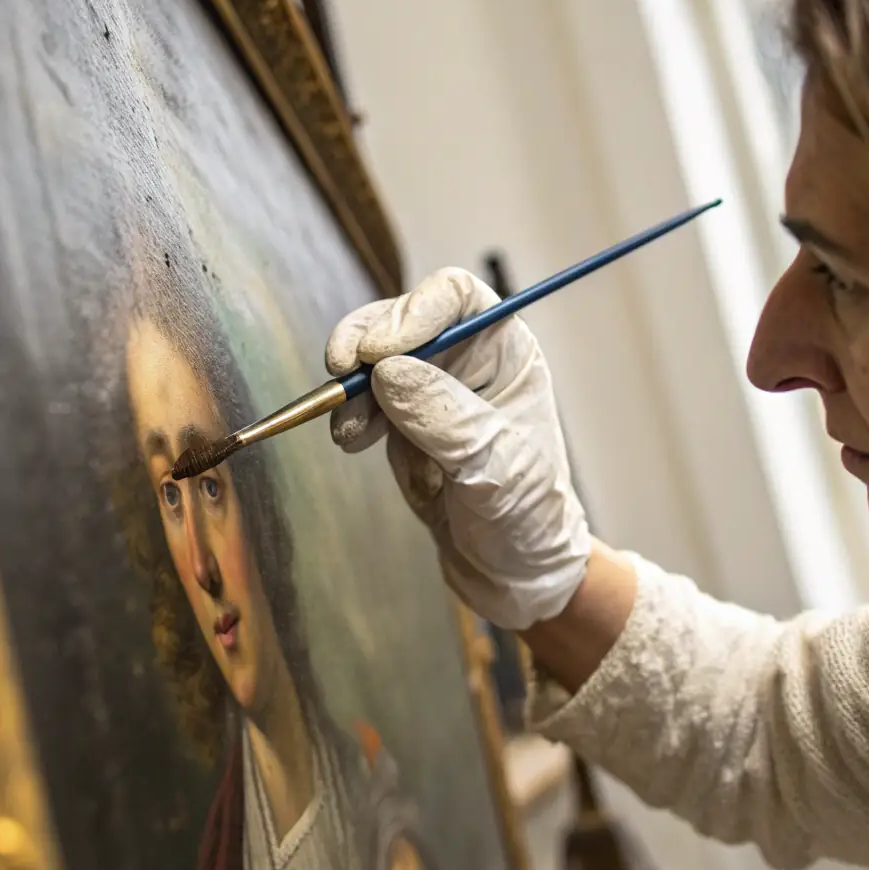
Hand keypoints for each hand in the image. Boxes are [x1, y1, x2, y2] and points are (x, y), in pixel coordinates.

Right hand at [325, 268, 590, 630]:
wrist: (512, 571)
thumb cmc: (526, 516)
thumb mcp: (494, 468)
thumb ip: (444, 417)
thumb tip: (388, 371)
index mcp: (505, 351)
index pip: (455, 298)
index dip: (413, 311)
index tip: (379, 351)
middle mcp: (465, 359)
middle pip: (401, 318)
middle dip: (365, 342)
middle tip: (342, 372)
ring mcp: (429, 390)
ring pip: (372, 359)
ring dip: (350, 386)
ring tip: (349, 430)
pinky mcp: (399, 423)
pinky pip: (360, 401)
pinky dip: (347, 415)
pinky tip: (352, 441)